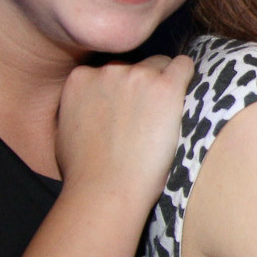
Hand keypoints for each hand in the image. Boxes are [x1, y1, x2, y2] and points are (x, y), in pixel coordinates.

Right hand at [55, 53, 193, 218]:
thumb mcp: (67, 130)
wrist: (106, 191)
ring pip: (162, 65)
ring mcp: (137, 76)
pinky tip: (188, 99)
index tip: (133, 111)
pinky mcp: (165, 86)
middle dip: (145, 85)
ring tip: (167, 118)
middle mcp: (107, 70)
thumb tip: (93, 106)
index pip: (113, 69)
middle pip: (138, 65)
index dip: (126, 90)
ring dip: (166, 84)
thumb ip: (80, 106)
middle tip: (152, 118)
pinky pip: (184, 67)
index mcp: (81, 78)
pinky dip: (187, 79)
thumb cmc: (86, 173)